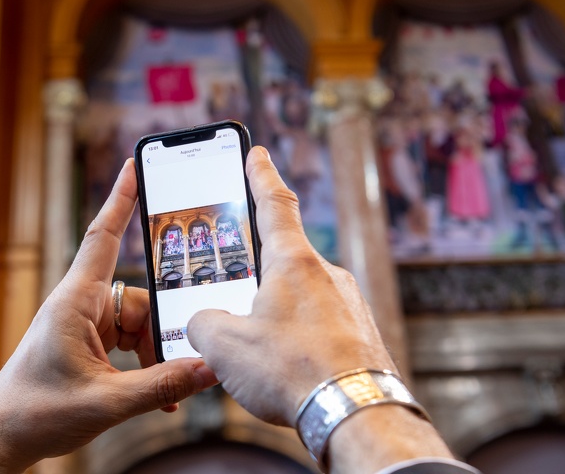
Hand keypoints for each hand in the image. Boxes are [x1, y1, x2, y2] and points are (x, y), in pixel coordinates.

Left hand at [0, 159, 217, 473]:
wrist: (1, 440)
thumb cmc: (34, 413)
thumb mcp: (106, 402)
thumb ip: (161, 385)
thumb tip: (207, 369)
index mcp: (75, 302)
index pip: (103, 237)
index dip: (121, 199)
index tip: (135, 164)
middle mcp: (81, 305)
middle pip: (141, 299)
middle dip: (162, 331)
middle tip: (184, 355)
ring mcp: (86, 324)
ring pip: (139, 323)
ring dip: (156, 355)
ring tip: (165, 391)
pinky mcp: (89, 343)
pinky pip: (130, 341)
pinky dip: (146, 364)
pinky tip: (156, 392)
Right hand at [188, 147, 395, 426]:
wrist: (354, 410)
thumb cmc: (292, 370)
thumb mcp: (224, 346)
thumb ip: (203, 323)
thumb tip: (203, 322)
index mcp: (293, 262)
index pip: (275, 203)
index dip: (261, 175)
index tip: (258, 153)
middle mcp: (327, 274)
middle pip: (285, 258)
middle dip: (258, 272)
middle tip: (237, 287)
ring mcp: (349, 303)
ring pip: (302, 297)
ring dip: (277, 312)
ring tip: (257, 345)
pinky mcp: (360, 333)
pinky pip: (321, 325)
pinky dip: (299, 337)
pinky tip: (286, 364)